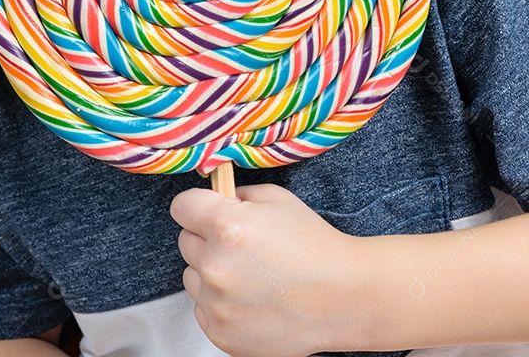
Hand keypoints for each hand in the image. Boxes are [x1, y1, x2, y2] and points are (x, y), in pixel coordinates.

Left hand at [170, 183, 367, 356]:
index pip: (181, 207)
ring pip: (192, 277)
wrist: (346, 298)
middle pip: (186, 242)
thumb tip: (215, 198)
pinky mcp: (222, 333)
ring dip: (212, 274)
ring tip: (251, 276)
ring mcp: (217, 304)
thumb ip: (236, 194)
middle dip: (208, 240)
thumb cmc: (315, 247)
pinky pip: (202, 309)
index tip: (210, 212)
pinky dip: (220, 304)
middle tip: (243, 247)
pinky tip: (251, 299)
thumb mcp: (277, 200)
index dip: (197, 207)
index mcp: (226, 226)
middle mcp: (215, 266)